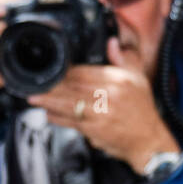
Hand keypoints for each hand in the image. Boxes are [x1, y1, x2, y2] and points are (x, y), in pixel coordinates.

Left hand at [27, 37, 179, 174]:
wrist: (148, 141)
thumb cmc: (142, 110)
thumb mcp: (139, 79)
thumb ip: (124, 59)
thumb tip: (112, 42)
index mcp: (119, 80)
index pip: (86, 72)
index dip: (66, 72)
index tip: (53, 71)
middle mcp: (110, 95)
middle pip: (74, 87)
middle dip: (53, 86)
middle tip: (36, 84)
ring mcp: (101, 113)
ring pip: (69, 104)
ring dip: (49, 101)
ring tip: (34, 98)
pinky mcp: (95, 130)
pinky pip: (71, 122)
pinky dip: (58, 118)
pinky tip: (47, 114)